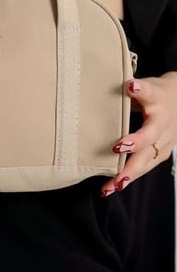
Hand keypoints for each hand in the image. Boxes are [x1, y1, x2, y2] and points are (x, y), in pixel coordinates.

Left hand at [100, 71, 176, 196]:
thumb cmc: (155, 93)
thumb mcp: (146, 84)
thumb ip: (131, 87)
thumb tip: (106, 83)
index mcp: (157, 99)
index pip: (149, 92)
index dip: (140, 89)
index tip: (131, 86)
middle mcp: (163, 122)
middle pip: (149, 134)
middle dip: (134, 144)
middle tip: (118, 147)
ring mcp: (164, 141)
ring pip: (146, 158)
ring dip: (129, 172)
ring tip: (112, 184)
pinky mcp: (160, 154)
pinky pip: (143, 168)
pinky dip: (127, 178)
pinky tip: (110, 188)